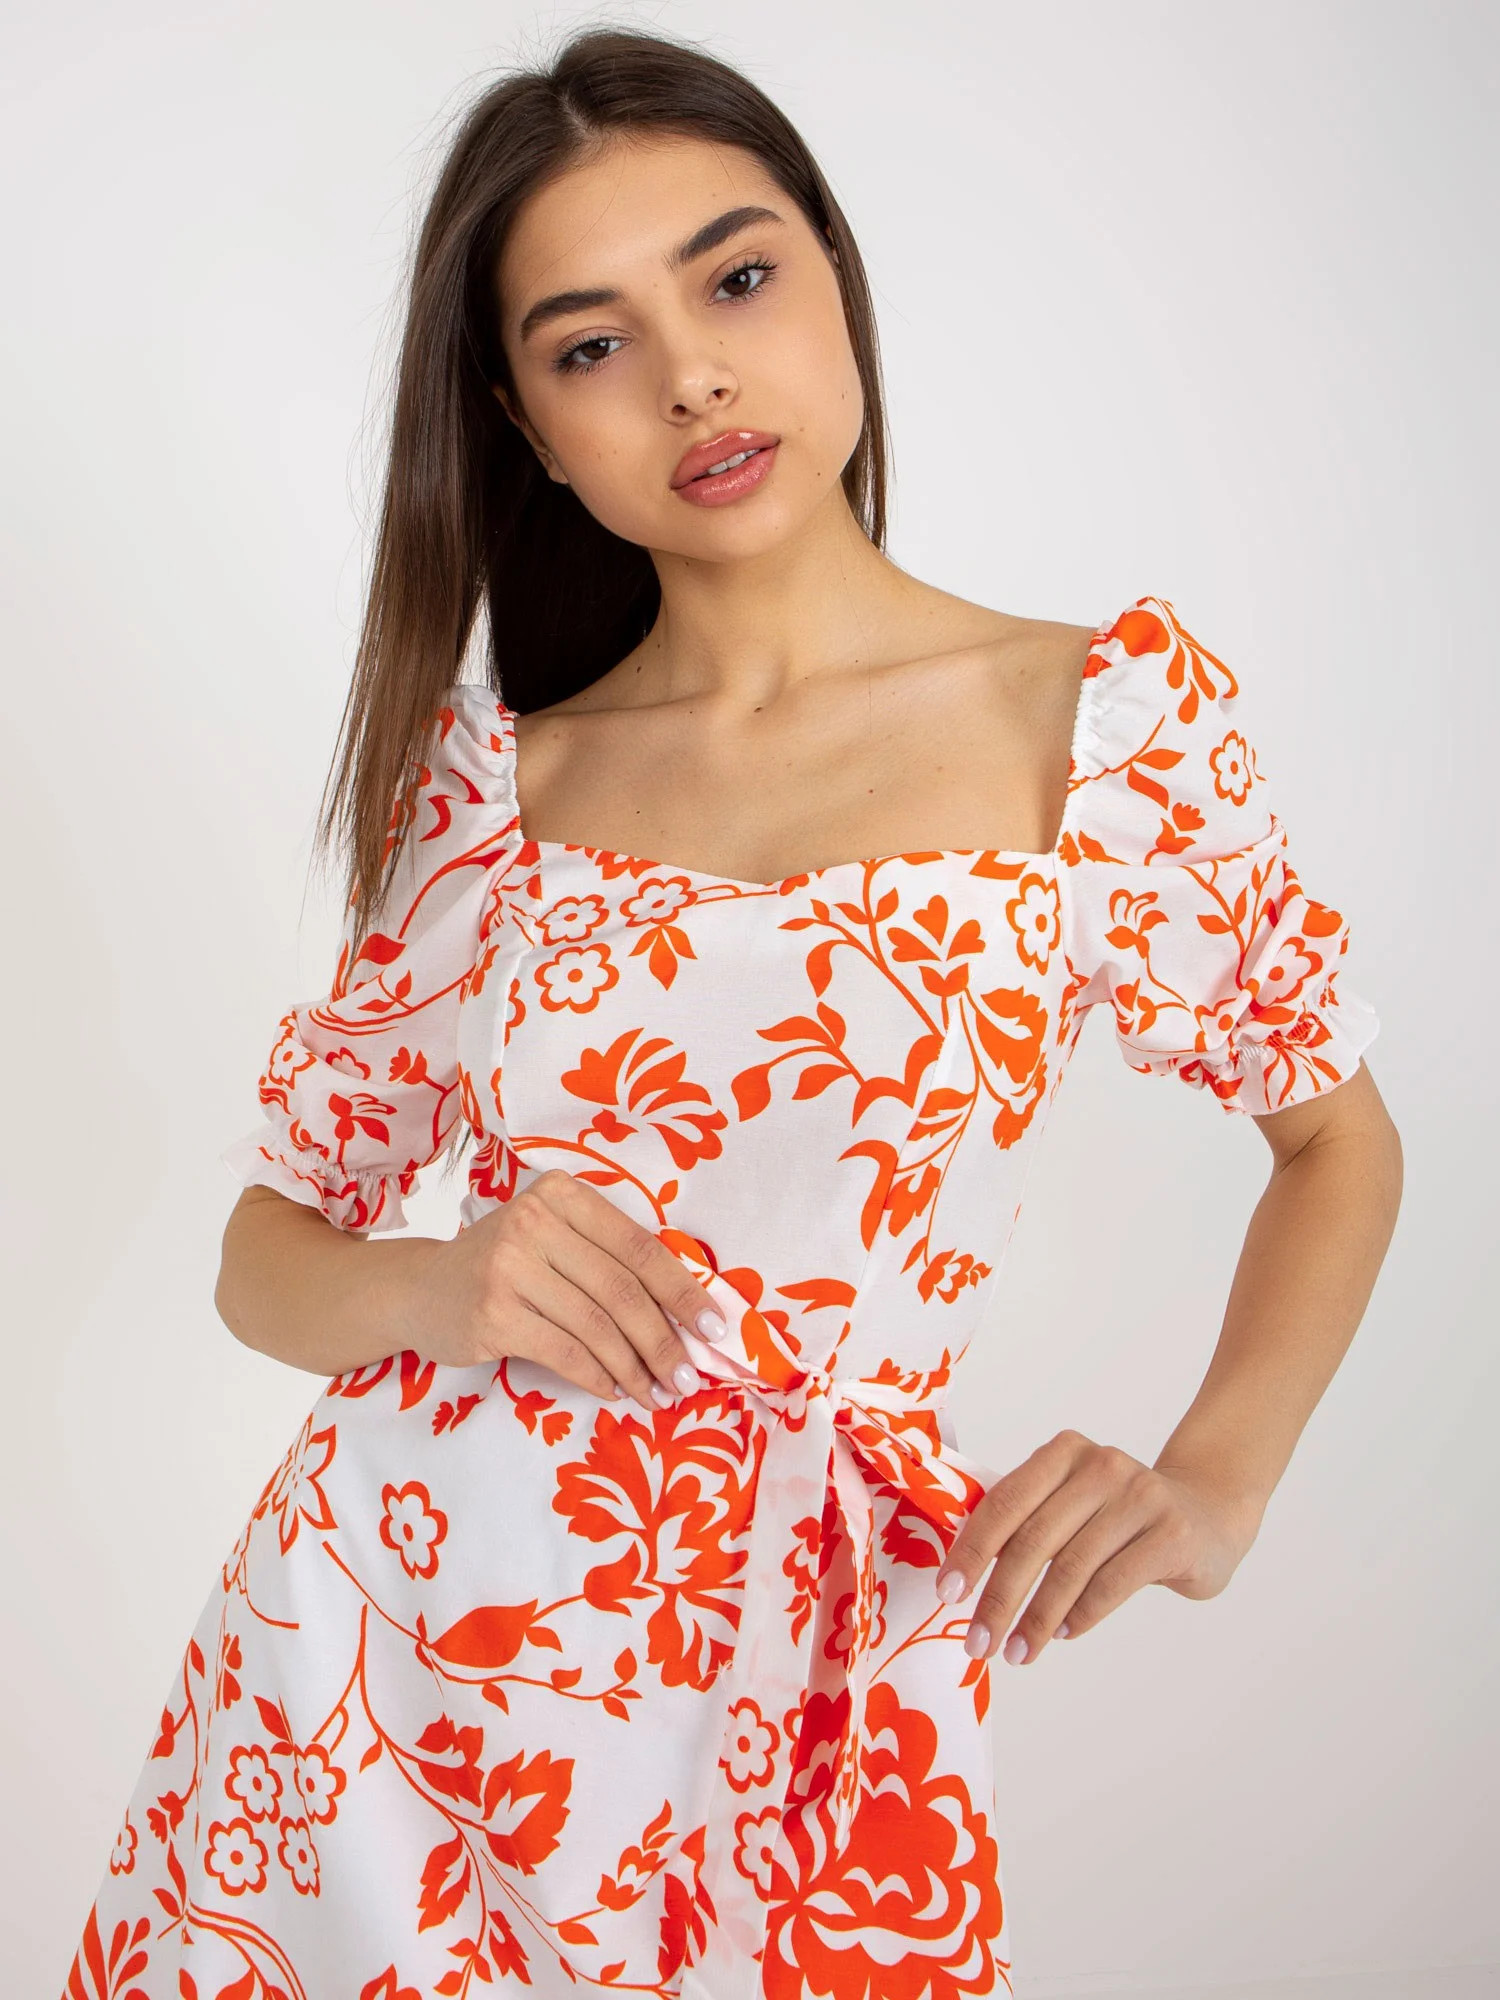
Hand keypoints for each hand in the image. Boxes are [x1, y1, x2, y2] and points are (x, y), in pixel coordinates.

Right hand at [395, 1169, 730, 1411]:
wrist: (420, 1290)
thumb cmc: (505, 1267)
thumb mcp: (554, 1241)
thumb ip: (609, 1260)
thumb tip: (688, 1313)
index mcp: (562, 1195)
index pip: (639, 1247)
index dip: (684, 1291)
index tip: (715, 1329)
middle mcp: (534, 1221)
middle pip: (622, 1290)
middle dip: (664, 1342)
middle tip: (688, 1378)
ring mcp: (509, 1267)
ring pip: (596, 1326)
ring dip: (635, 1368)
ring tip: (656, 1394)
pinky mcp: (491, 1312)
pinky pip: (564, 1352)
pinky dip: (597, 1377)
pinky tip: (613, 1391)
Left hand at [932, 1429, 1259, 1663]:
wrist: (1208, 1513)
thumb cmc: (1120, 1516)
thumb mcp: (1072, 1502)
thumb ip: (1027, 1520)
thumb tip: (962, 1573)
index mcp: (1063, 1452)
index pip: (1004, 1502)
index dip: (972, 1551)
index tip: (948, 1593)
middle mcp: (1100, 1466)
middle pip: (1033, 1540)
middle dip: (999, 1598)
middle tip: (978, 1642)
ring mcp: (1139, 1496)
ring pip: (1071, 1568)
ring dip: (1037, 1619)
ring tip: (1017, 1652)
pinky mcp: (1171, 1532)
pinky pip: (1111, 1584)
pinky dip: (1080, 1616)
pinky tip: (1061, 1634)